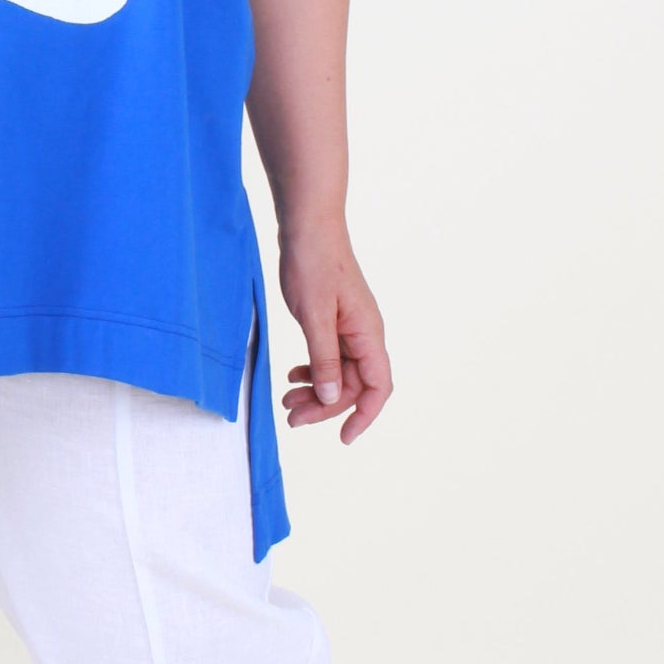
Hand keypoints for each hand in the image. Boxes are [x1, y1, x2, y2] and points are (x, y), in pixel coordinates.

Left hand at [278, 225, 390, 443]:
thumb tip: (331, 397)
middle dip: (324, 406)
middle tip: (291, 417)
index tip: (343, 437)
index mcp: (367, 333)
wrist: (308, 226)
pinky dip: (312, 370)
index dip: (363, 415)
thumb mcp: (314, 315)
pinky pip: (328, 356)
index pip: (377, 387)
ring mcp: (349, 327)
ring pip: (337, 372)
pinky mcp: (333, 320)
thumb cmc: (313, 263)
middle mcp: (363, 334)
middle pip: (352, 385)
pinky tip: (292, 375)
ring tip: (286, 400)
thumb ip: (323, 357)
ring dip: (315, 390)